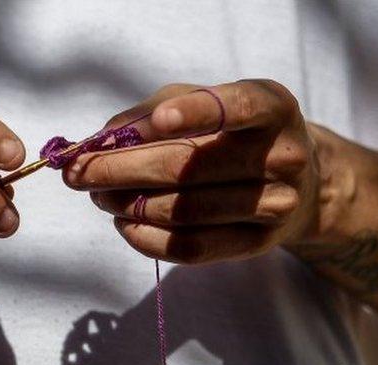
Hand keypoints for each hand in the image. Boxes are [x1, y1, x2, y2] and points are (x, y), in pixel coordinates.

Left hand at [63, 80, 324, 263]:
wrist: (299, 184)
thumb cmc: (232, 132)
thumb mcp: (201, 103)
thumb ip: (149, 114)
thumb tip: (96, 142)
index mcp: (272, 108)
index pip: (237, 108)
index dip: (197, 113)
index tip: (159, 119)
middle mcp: (282, 157)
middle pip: (188, 168)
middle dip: (120, 170)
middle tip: (78, 173)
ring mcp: (274, 205)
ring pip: (183, 212)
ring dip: (126, 206)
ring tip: (99, 197)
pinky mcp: (257, 244)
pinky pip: (190, 248)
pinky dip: (145, 238)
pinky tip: (124, 224)